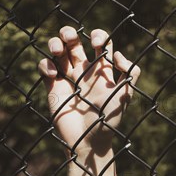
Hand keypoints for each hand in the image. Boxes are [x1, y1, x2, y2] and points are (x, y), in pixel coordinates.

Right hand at [38, 26, 140, 154]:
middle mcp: (83, 69)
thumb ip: (130, 74)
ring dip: (55, 43)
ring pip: (57, 49)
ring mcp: (67, 77)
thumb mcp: (126, 96)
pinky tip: (53, 74)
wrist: (89, 143)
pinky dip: (46, 65)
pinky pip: (45, 67)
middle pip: (74, 40)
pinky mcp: (52, 87)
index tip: (95, 43)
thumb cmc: (109, 121)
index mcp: (101, 69)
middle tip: (70, 38)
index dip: (98, 35)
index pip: (100, 41)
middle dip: (69, 32)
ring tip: (57, 50)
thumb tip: (118, 55)